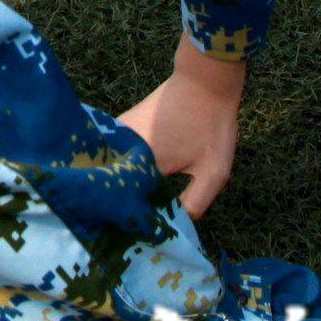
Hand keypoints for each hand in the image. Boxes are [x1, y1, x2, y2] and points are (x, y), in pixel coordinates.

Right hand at [114, 39, 243, 217]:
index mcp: (144, 163)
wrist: (204, 80)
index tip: (129, 239)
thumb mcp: (213, 172)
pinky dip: (114, 169)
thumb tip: (174, 227)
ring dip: (111, 186)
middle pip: (110, 184)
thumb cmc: (211, 126)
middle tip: (117, 228)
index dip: (127, 221)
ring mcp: (118, 133)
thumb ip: (194, 204)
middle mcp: (122, 147)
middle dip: (113, 206)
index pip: (126, 202)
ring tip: (118, 209)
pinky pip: (109, 154)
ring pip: (107, 168)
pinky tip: (123, 184)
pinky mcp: (120, 125)